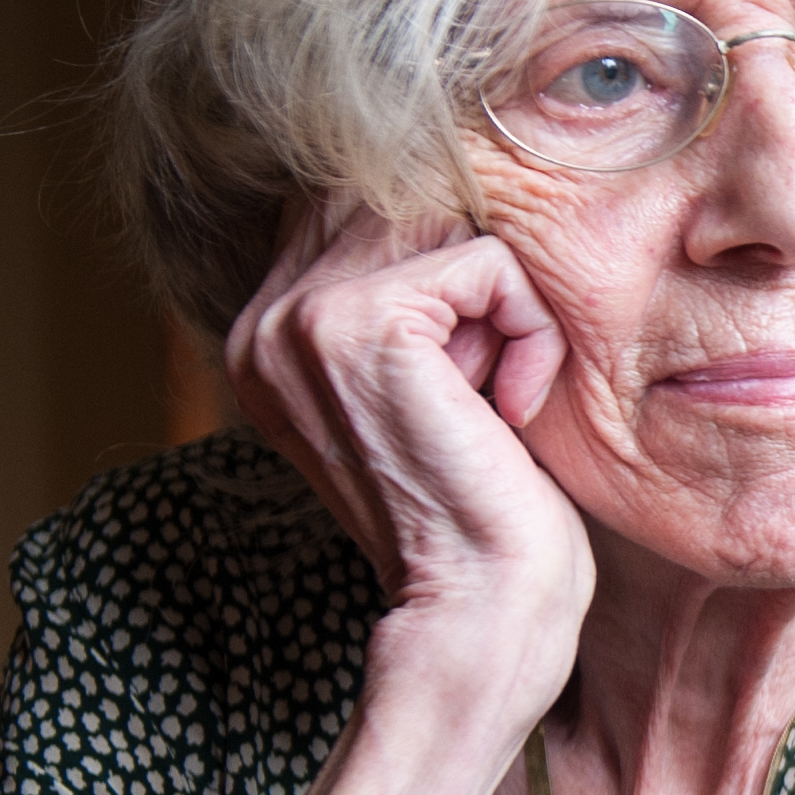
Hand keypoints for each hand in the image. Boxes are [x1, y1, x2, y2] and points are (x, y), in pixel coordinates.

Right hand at [225, 199, 592, 716]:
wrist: (480, 605)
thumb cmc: (481, 505)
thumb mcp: (435, 379)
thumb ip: (417, 294)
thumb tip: (452, 188)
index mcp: (268, 331)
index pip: (369, 208)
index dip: (455, 269)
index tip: (467, 379)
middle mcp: (265, 318)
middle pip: (411, 202)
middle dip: (481, 283)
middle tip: (486, 388)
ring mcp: (301, 317)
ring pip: (455, 225)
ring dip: (508, 309)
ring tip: (492, 396)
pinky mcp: (362, 322)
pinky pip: (490, 262)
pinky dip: (530, 331)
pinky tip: (507, 410)